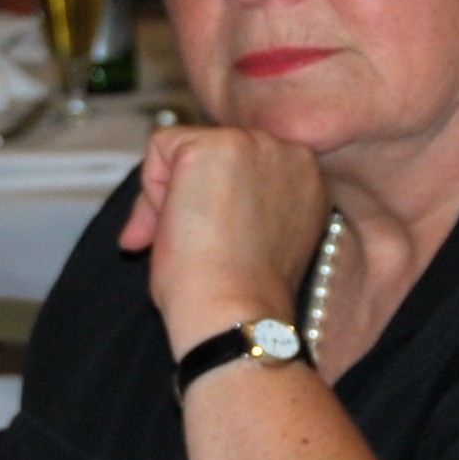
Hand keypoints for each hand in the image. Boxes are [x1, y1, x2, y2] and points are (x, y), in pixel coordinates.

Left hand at [117, 123, 329, 345]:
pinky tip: (167, 228)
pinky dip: (151, 187)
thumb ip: (239, 206)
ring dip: (171, 191)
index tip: (204, 241)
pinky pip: (161, 147)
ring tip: (177, 239)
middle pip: (216, 151)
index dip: (214, 201)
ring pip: (187, 146)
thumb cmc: (245, 296)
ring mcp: (254, 144)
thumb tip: (175, 207)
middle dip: (191, 193)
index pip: (245, 167)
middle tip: (182, 242)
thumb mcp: (259, 240)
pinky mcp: (215, 146)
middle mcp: (289, 152)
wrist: (238, 314)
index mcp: (307, 177)